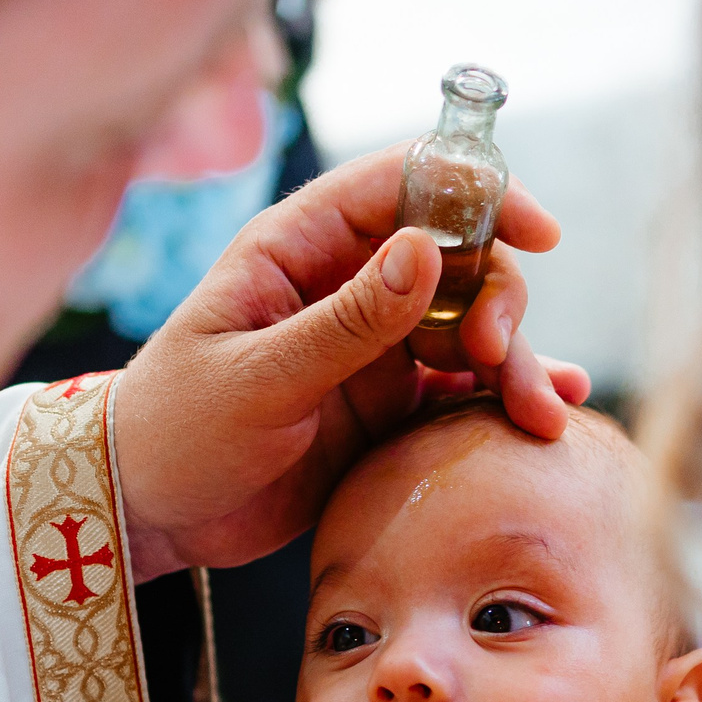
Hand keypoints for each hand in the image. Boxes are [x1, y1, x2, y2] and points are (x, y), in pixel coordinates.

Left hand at [114, 147, 590, 579]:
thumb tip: (427, 252)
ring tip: (537, 414)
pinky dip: (507, 394)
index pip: (404, 186)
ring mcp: (374, 345)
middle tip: (494, 355)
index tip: (539, 232)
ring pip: (471, 325)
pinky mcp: (389, 405)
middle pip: (457, 258)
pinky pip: (464, 387)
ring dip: (513, 359)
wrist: (150, 515)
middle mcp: (347, 283)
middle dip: (497, 298)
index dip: (478, 194)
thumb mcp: (257, 377)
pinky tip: (551, 413)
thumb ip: (346, 322)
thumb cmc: (178, 430)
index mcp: (302, 247)